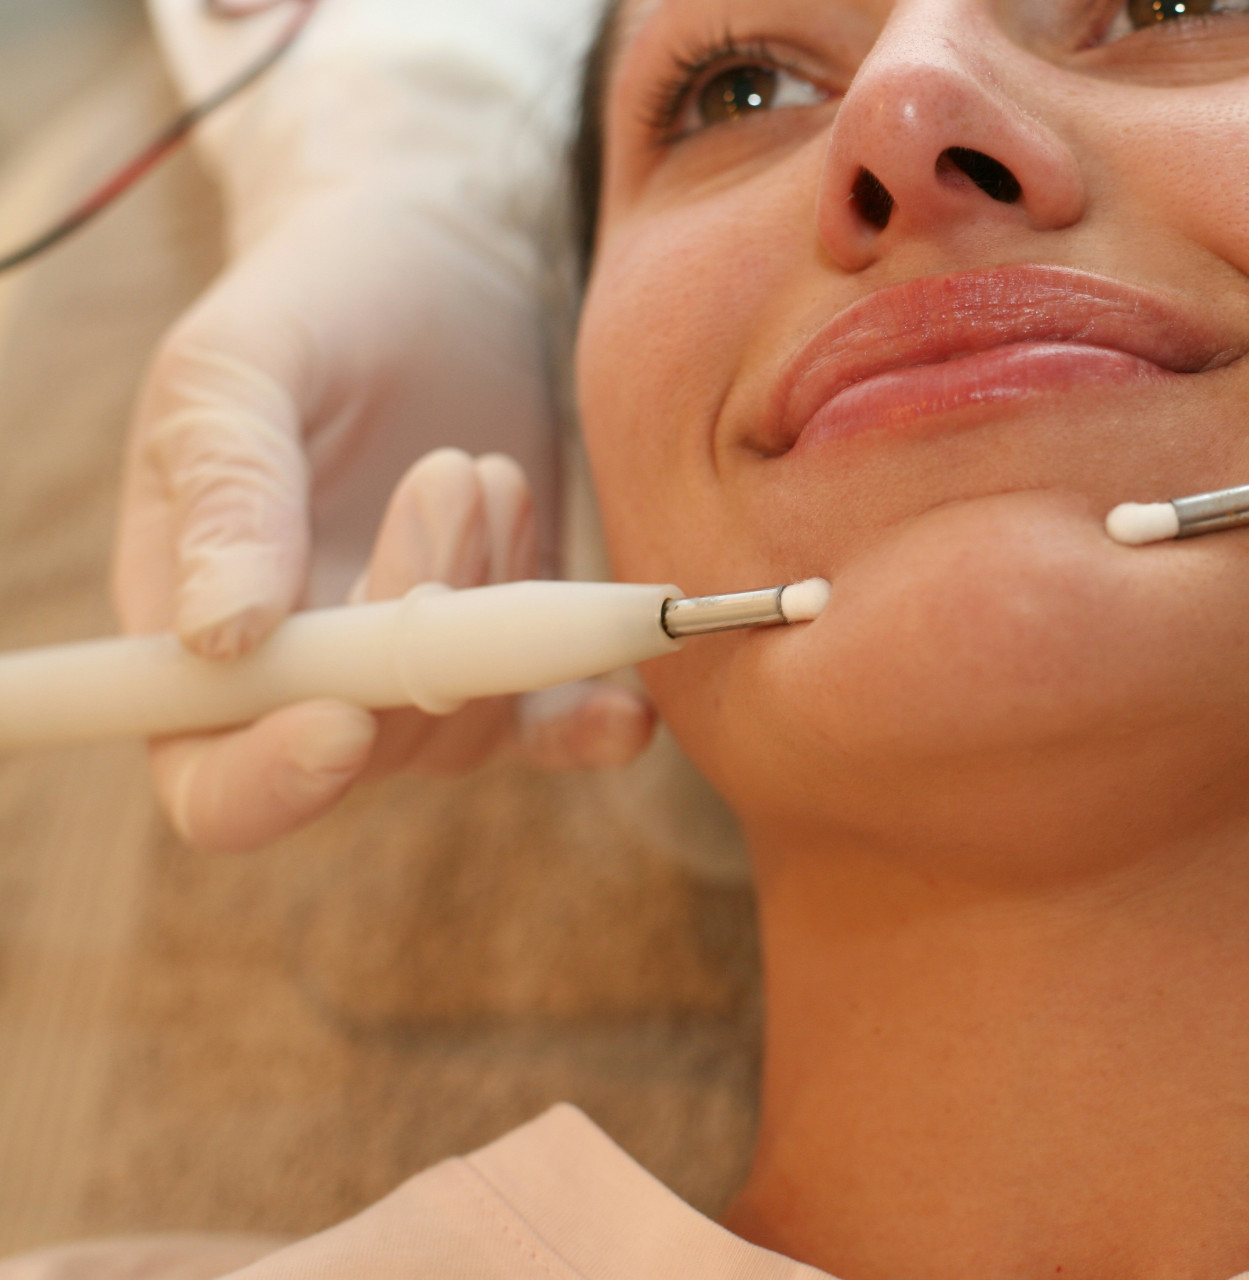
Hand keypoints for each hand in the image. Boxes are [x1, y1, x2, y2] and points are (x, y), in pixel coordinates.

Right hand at [113, 193, 652, 851]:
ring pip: (470, 722)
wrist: (439, 256)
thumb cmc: (315, 300)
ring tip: (491, 473)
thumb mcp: (237, 368)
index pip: (213, 780)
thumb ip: (227, 493)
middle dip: (424, 632)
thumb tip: (223, 640)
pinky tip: (626, 708)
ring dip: (502, 610)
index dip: (271, 782)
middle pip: (368, 752)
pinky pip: (549, 722)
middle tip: (452, 477)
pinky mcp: (512, 643)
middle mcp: (309, 677)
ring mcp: (419, 669)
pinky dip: (587, 723)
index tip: (347, 720)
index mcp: (195, 631)